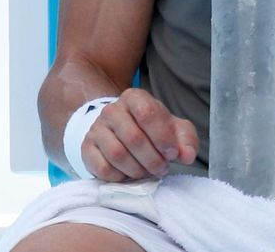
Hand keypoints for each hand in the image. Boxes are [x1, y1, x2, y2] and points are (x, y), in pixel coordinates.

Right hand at [79, 88, 198, 180]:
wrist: (120, 130)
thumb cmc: (151, 129)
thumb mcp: (173, 129)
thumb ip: (186, 140)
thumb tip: (188, 155)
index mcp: (135, 97)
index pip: (148, 113)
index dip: (162, 137)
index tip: (172, 153)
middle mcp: (112, 109)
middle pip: (133, 137)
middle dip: (152, 159)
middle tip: (161, 168)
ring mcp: (96, 128)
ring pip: (117, 154)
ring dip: (137, 169)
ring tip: (148, 172)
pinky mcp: (87, 148)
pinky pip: (103, 168)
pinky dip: (120, 177)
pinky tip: (130, 174)